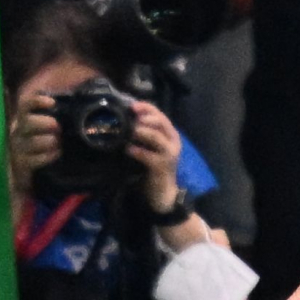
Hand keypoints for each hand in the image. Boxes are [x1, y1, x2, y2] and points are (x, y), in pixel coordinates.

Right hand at [6, 89, 60, 195]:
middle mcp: (19, 130)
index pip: (26, 103)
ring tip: (60, 142)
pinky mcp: (22, 164)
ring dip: (49, 141)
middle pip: (28, 122)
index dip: (37, 101)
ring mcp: (19, 147)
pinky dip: (47, 156)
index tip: (52, 103)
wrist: (32, 167)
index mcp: (25, 115)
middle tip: (58, 127)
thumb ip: (64, 101)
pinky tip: (58, 153)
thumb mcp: (53, 118)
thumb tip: (83, 78)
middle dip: (45, 123)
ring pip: (32, 142)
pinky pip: (33, 159)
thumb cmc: (47, 136)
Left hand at [128, 98, 184, 217]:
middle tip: (131, 116)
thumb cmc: (153, 168)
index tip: (132, 105)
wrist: (163, 193)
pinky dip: (138, 151)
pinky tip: (128, 149)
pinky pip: (149, 156)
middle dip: (146, 117)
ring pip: (156, 137)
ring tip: (129, 131)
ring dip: (141, 131)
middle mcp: (173, 141)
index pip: (161, 115)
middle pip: (161, 122)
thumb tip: (126, 120)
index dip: (147, 108)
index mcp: (171, 134)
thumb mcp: (152, 148)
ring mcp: (169, 154)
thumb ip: (144, 135)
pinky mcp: (162, 167)